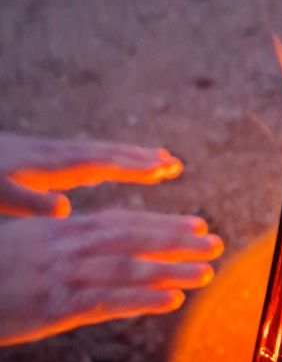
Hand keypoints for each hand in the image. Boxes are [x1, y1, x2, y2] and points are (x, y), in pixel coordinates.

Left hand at [0, 133, 182, 216]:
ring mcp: (43, 153)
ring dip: (129, 157)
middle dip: (141, 159)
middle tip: (175, 164)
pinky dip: (107, 159)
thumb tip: (65, 208)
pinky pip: (83, 157)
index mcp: (44, 165)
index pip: (99, 163)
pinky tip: (114, 164)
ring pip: (96, 153)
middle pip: (104, 153)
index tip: (164, 169)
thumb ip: (26, 201)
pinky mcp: (34, 157)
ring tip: (159, 161)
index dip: (133, 167)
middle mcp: (49, 154)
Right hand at [0, 210, 222, 345]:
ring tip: (206, 272)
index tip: (195, 223)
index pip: (121, 222)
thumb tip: (83, 229)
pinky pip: (108, 302)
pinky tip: (172, 301)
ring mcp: (62, 277)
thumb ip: (62, 241)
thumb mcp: (27, 245)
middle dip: (177, 240)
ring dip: (171, 270)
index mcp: (60, 230)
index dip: (161, 223)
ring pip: (129, 268)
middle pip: (133, 239)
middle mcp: (67, 248)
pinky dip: (143, 300)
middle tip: (215, 241)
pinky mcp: (55, 307)